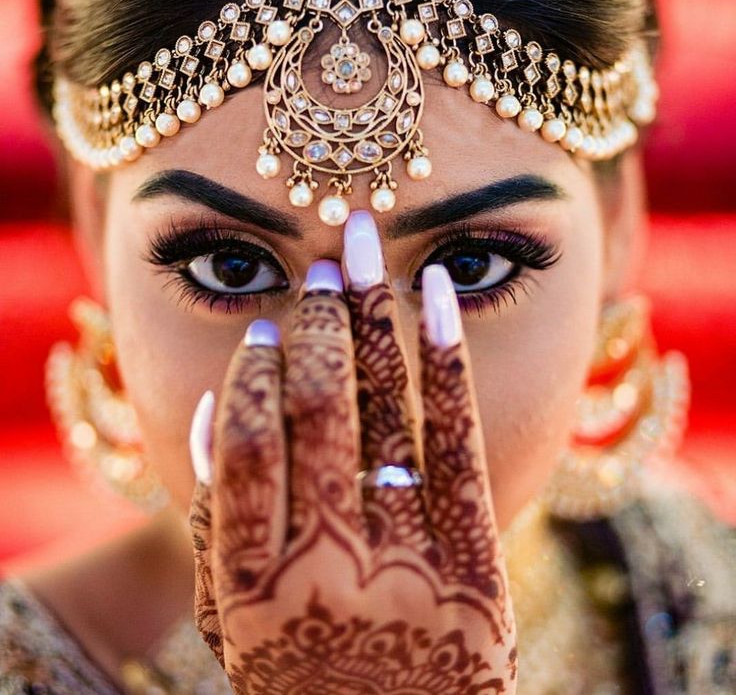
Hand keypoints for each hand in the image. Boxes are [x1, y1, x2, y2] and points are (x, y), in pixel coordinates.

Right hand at [188, 211, 516, 693]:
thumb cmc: (305, 680)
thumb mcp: (235, 627)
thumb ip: (210, 527)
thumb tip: (214, 409)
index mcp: (254, 587)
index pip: (245, 445)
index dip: (255, 370)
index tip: (269, 328)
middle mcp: (328, 565)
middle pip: (313, 409)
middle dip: (316, 321)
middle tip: (322, 270)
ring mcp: (408, 564)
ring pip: (381, 410)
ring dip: (369, 315)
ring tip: (363, 250)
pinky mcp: (476, 566)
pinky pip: (457, 443)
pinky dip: (444, 357)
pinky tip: (432, 290)